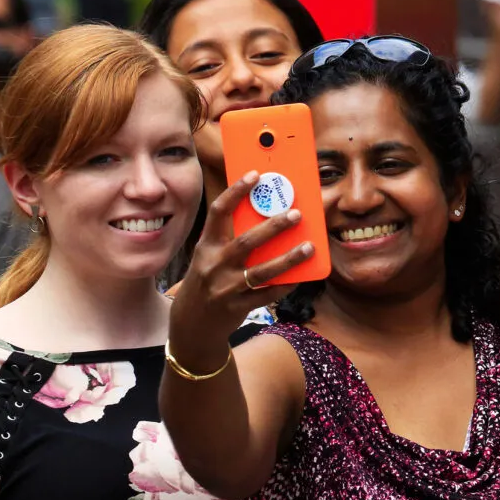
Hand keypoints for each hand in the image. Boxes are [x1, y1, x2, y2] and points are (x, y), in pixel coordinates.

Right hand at [168, 170, 315, 364]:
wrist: (191, 323)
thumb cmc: (207, 280)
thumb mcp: (210, 256)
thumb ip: (230, 238)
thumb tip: (268, 215)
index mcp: (206, 246)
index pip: (219, 212)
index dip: (236, 191)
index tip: (255, 175)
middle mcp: (213, 265)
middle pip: (246, 241)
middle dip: (273, 227)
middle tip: (296, 213)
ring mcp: (225, 288)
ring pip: (261, 271)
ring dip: (288, 258)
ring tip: (309, 246)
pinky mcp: (237, 308)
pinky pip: (266, 295)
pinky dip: (285, 285)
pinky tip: (302, 276)